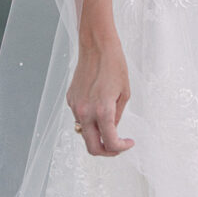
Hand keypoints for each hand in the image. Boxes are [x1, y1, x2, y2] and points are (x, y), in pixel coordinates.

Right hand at [67, 34, 134, 155]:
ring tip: (109, 120)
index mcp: (103, 111)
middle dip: (106, 151)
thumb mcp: (124, 92)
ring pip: (84, 132)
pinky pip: (79, 116)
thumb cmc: (114, 63)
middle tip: (117, 146)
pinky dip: (89, 118)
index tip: (128, 143)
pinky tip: (97, 103)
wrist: (96, 45)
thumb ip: (117, 115)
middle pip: (92, 147)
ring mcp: (75, 106)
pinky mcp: (70, 99)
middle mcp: (86, 112)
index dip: (121, 148)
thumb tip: (112, 129)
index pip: (110, 143)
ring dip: (97, 133)